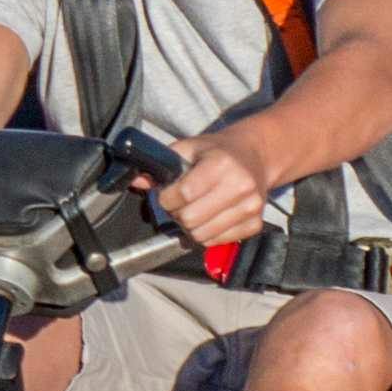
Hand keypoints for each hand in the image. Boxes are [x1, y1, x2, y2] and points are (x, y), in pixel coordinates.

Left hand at [148, 130, 269, 258]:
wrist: (255, 156)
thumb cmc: (217, 152)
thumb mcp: (188, 148)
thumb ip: (161, 165)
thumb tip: (136, 182)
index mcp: (222, 164)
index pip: (184, 194)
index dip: (167, 198)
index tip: (166, 194)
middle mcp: (241, 187)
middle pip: (191, 219)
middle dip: (177, 214)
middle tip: (179, 204)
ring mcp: (251, 208)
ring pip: (203, 236)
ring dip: (190, 227)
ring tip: (193, 210)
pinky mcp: (255, 224)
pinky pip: (218, 241)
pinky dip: (207, 234)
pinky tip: (209, 217)